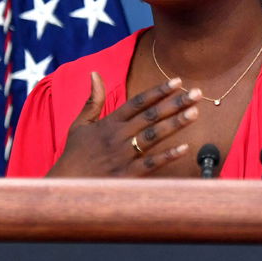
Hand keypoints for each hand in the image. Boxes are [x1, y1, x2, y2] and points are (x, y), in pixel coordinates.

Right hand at [46, 72, 199, 176]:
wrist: (64, 186)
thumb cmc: (74, 155)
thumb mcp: (80, 125)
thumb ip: (92, 100)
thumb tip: (94, 73)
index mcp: (109, 123)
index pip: (138, 102)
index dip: (158, 91)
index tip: (178, 81)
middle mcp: (118, 137)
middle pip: (151, 116)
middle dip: (175, 103)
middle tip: (197, 93)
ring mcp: (123, 156)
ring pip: (153, 136)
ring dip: (175, 123)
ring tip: (195, 112)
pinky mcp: (126, 175)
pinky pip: (151, 164)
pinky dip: (168, 156)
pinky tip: (185, 148)